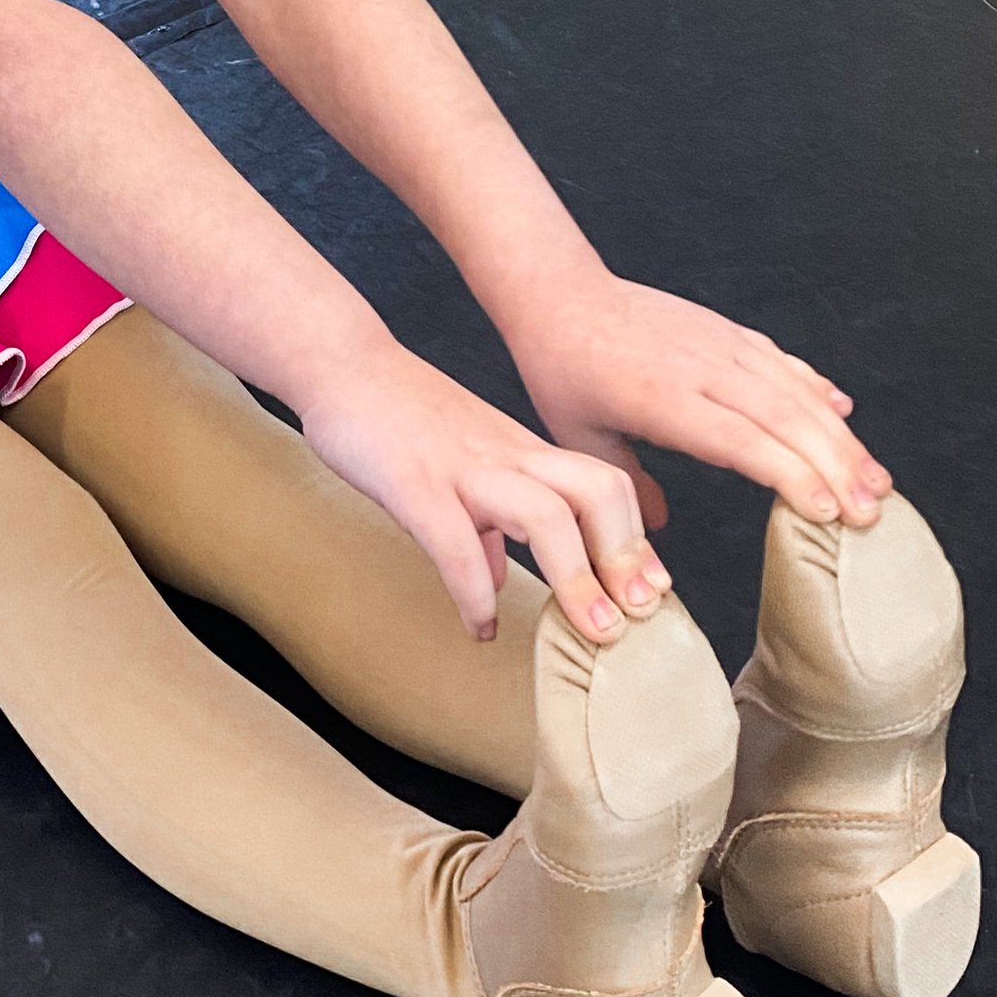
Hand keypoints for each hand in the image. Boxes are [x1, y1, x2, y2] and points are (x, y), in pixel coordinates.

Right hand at [300, 346, 670, 644]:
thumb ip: (486, 520)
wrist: (344, 364)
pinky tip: (479, 626)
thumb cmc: (401, 416)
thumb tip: (493, 574)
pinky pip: (455, 540)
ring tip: (588, 632)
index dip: (636, 541)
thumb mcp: (463, 464)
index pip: (606, 488)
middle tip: (634, 618)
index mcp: (524, 453)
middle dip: (625, 558)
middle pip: (597, 493)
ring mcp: (464, 468)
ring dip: (574, 579)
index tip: (652, 593)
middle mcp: (508, 457)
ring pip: (544, 514)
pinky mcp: (414, 482)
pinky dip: (474, 591)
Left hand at [508, 271, 888, 535]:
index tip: (827, 509)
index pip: (741, 441)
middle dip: (837, 466)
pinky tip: (843, 414)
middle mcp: (702, 367)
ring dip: (841, 435)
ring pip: (797, 390)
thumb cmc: (563, 369)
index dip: (790, 474)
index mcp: (663, 399)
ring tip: (875, 478)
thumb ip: (626, 485)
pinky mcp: (728, 330)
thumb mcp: (580, 439)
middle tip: (871, 511)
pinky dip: (818, 390)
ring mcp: (721, 343)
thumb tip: (660, 529)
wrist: (560, 293)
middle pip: (786, 418)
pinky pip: (783, 363)